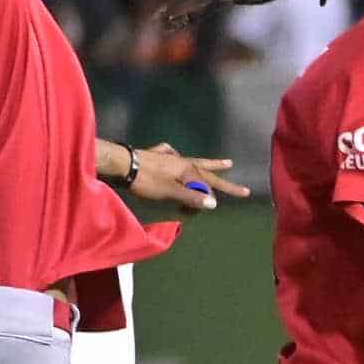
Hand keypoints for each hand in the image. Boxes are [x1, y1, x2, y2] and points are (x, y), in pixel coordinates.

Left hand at [126, 143, 250, 209]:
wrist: (122, 164)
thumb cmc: (146, 180)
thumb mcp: (170, 192)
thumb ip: (192, 197)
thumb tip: (214, 202)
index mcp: (189, 170)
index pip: (207, 187)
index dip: (207, 200)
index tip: (201, 209)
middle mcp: (183, 161)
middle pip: (207, 171)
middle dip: (224, 177)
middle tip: (241, 184)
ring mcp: (171, 157)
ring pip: (194, 162)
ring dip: (209, 164)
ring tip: (225, 163)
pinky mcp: (158, 156)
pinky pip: (172, 155)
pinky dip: (177, 157)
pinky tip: (174, 154)